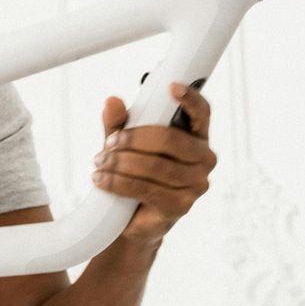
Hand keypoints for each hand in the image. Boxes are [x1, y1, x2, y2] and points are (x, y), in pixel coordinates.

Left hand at [91, 82, 216, 244]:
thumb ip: (119, 123)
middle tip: (110, 142)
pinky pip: (145, 188)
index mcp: (196, 136)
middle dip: (134, 139)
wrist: (133, 218)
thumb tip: (112, 101)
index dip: (190, 98)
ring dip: (121, 162)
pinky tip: (101, 179)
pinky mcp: (181, 206)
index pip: (202, 112)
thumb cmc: (136, 172)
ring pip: (155, 165)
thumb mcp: (125, 143)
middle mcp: (204, 159)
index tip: (171, 87)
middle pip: (170, 139)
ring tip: (100, 162)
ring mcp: (196, 185)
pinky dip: (118, 182)